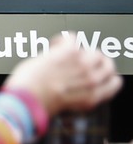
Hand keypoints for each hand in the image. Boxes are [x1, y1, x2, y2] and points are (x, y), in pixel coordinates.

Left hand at [2, 35, 121, 117]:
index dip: (105, 75)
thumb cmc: (39, 105)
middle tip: (81, 60)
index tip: (96, 72)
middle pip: (107, 64)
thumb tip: (72, 85)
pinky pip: (72, 38)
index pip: (115, 82)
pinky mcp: (70, 52)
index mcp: (93, 97)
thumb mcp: (67, 106)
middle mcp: (92, 81)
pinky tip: (53, 46)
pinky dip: (61, 40)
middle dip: (95, 61)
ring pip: (94, 51)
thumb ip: (77, 95)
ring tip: (65, 54)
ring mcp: (83, 65)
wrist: (28, 100)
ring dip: (81, 51)